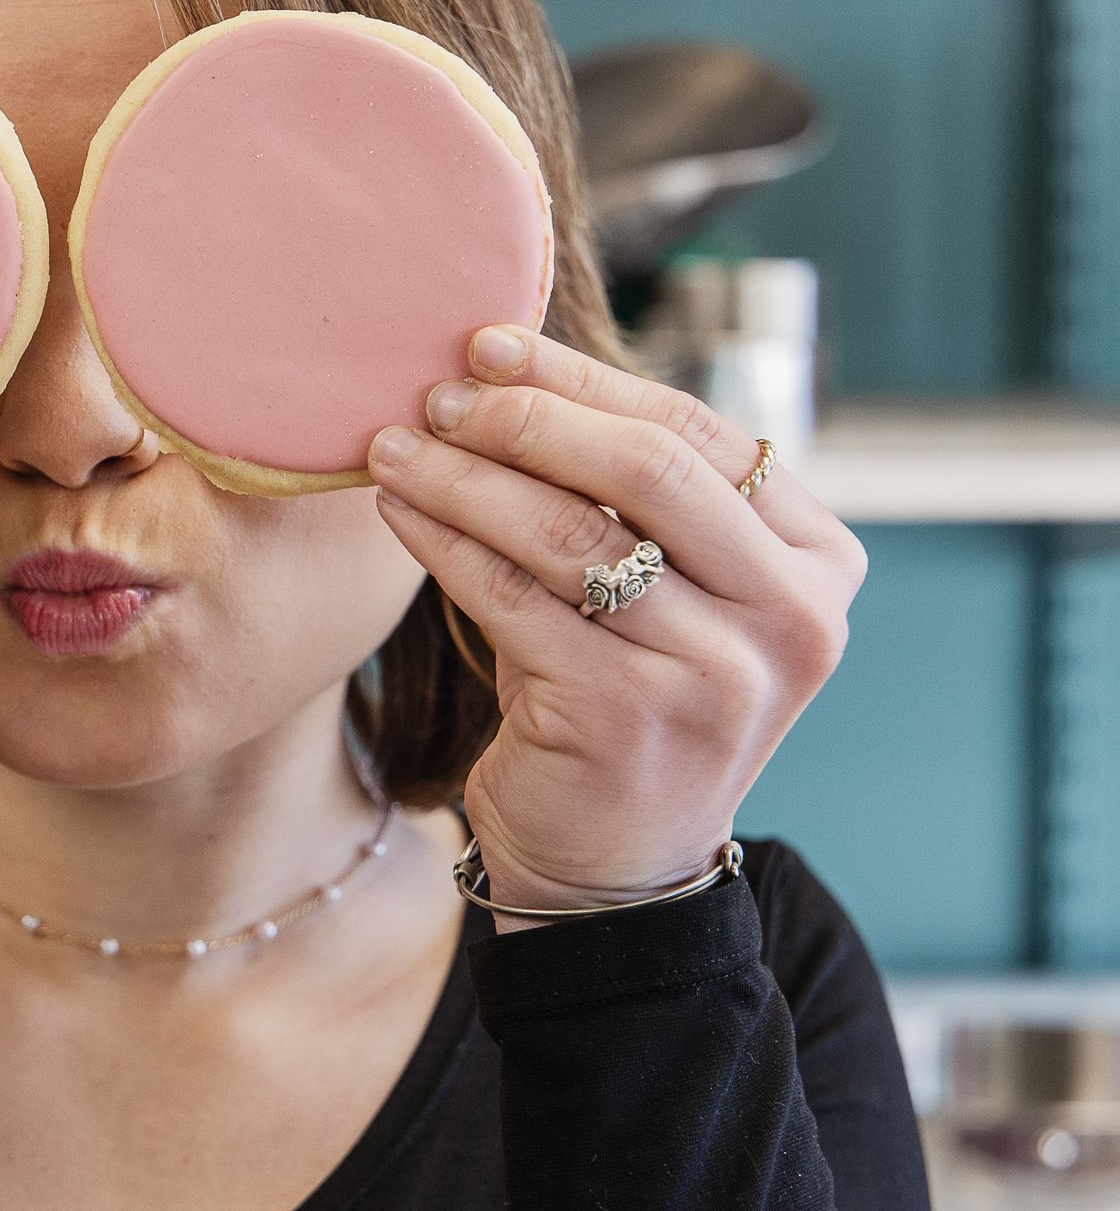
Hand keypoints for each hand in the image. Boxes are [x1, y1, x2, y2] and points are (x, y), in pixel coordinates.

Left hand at [367, 325, 866, 927]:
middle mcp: (789, 617)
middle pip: (644, 469)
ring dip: (465, 475)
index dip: (584, 379)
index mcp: (818, 563)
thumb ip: (646, 494)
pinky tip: (398, 510)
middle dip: (528, 417)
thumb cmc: (636, 695)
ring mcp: (715, 674)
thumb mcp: (681, 593)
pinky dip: (443, 541)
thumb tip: (513, 361)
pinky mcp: (625, 717)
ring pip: (566, 532)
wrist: (619, 866)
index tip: (489, 344)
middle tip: (439, 394)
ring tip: (392, 445)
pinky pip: (511, 597)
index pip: (694, 434)